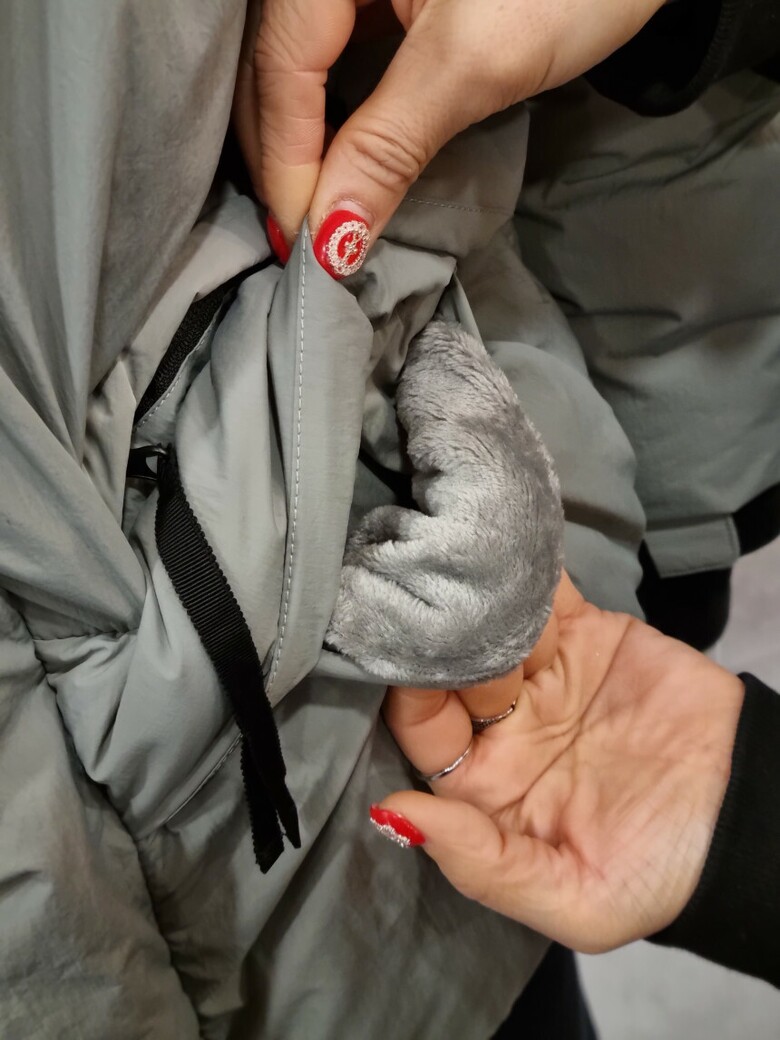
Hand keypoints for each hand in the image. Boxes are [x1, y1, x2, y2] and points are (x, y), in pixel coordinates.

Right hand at [234, 0, 665, 264]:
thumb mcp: (473, 65)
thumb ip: (387, 146)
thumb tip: (328, 237)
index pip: (280, 68)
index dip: (287, 166)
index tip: (304, 248)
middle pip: (272, 66)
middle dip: (285, 160)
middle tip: (304, 244)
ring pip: (293, 66)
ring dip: (300, 143)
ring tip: (315, 213)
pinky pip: (328, 57)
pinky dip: (329, 115)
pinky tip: (339, 161)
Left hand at [376, 574, 744, 951]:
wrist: (752, 812)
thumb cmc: (662, 870)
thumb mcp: (575, 899)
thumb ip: (483, 864)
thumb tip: (393, 813)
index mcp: (484, 783)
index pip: (422, 731)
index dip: (411, 698)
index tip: (411, 670)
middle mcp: (502, 724)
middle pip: (447, 665)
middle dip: (445, 640)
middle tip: (458, 620)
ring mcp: (542, 673)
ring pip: (488, 621)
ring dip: (484, 602)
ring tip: (496, 592)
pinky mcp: (584, 632)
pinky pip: (543, 594)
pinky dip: (526, 572)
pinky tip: (516, 562)